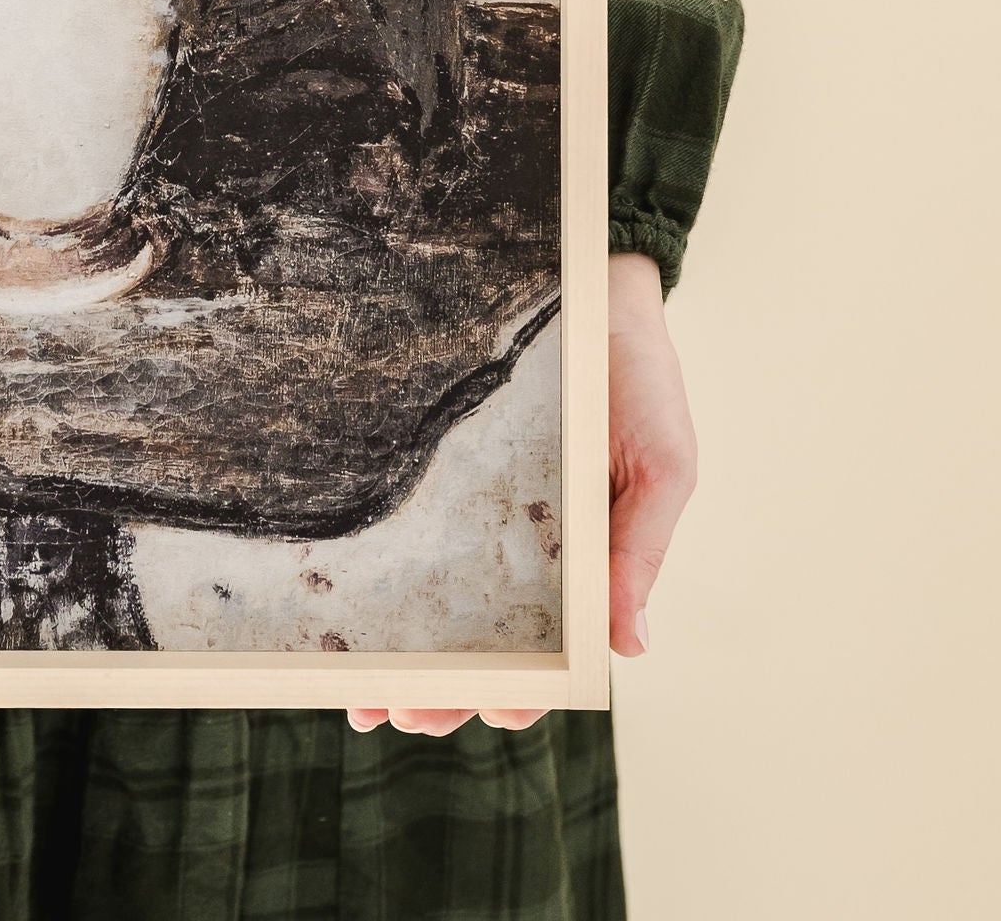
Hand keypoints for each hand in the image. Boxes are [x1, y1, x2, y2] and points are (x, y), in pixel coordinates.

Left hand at [348, 251, 696, 734]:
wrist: (592, 285)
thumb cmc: (639, 379)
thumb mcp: (662, 462)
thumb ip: (641, 551)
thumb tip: (628, 648)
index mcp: (586, 561)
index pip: (553, 648)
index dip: (523, 687)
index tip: (495, 708)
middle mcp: (525, 549)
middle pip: (482, 643)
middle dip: (446, 694)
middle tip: (401, 716)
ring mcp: (476, 512)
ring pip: (435, 608)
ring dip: (403, 661)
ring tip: (361, 699)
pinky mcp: (439, 469)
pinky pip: (404, 530)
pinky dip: (375, 580)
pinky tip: (337, 611)